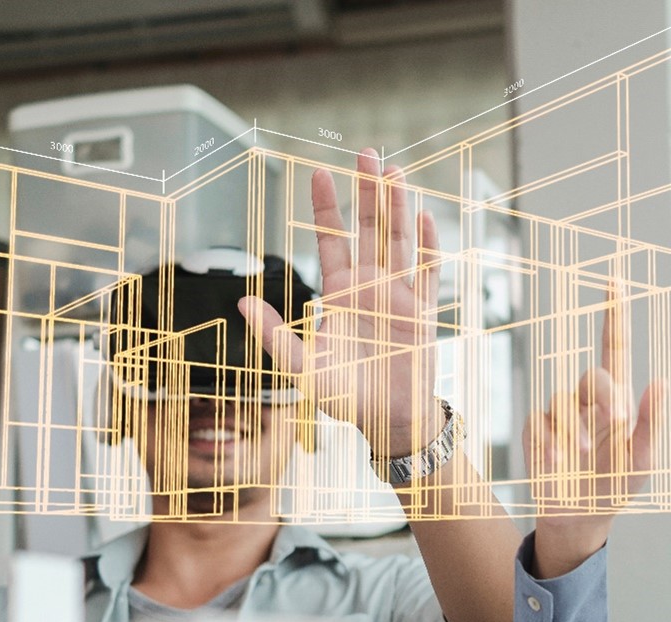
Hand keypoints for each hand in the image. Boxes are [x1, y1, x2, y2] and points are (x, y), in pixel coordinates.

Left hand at [238, 148, 444, 459]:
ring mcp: (398, 295)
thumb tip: (243, 302)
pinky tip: (424, 217)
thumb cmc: (345, 398)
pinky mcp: (423, 310)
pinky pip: (427, 271)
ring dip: (398, 206)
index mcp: (340, 293)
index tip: (320, 172)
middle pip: (369, 228)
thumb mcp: (302, 368)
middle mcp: (370, 286)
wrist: (388, 420)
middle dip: (368, 191)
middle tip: (367, 152)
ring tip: (395, 171)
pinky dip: (426, 245)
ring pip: (398, 240)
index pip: (331, 239)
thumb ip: (275, 336)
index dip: (327, 207)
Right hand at [526, 292, 664, 577]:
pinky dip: (553, 442)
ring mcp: (559, 414)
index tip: (613, 282)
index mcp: (617, 400)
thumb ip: (653, 422)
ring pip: (566, 400)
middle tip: (615, 422)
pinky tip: (559, 462)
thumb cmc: (614, 486)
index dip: (613, 315)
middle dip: (605, 397)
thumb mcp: (643, 459)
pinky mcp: (536, 430)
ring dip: (580, 428)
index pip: (614, 347)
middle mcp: (586, 400)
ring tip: (587, 456)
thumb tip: (662, 380)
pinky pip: (542, 422)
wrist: (580, 517)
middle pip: (593, 374)